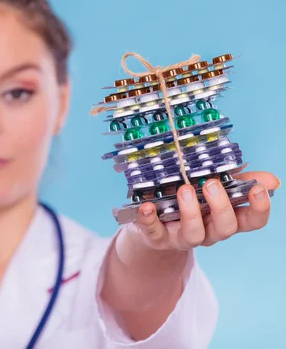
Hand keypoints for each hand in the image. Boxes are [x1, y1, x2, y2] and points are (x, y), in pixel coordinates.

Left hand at [132, 171, 279, 250]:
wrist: (152, 220)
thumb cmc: (188, 201)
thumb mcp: (212, 189)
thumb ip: (238, 181)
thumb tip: (271, 180)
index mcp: (224, 217)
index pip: (251, 221)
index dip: (259, 209)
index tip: (257, 189)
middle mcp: (208, 231)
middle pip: (225, 228)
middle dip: (221, 206)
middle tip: (212, 184)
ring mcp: (182, 237)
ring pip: (194, 234)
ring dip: (191, 212)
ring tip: (185, 190)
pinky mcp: (157, 238)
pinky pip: (154, 232)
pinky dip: (149, 219)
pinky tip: (147, 206)